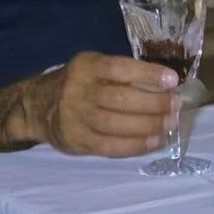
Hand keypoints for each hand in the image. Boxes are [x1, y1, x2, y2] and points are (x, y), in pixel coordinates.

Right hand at [22, 52, 179, 156]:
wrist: (38, 106)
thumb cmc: (78, 83)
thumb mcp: (93, 67)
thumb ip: (120, 73)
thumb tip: (163, 82)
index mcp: (87, 66)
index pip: (119, 68)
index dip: (146, 73)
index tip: (172, 79)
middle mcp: (79, 91)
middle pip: (120, 98)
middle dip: (153, 103)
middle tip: (175, 105)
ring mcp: (76, 118)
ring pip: (115, 124)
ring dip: (147, 126)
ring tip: (169, 124)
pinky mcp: (76, 141)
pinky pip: (108, 146)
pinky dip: (133, 146)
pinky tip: (152, 142)